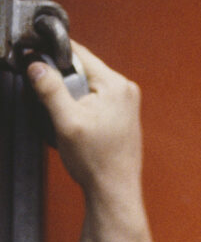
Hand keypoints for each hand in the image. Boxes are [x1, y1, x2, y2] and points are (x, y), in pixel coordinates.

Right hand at [27, 41, 141, 195]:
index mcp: (116, 85)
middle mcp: (125, 89)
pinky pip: (93, 99)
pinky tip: (76, 127)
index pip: (78, 53)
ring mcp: (126, 101)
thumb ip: (50, 89)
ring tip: (65, 121)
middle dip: (61, 82)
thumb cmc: (96, 160)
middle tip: (53, 106)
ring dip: (68, 97)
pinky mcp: (122, 113)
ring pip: (84, 85)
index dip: (52, 55)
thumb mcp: (65, 122)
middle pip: (81, 69)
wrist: (114, 188)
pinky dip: (78, 108)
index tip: (33, 59)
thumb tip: (36, 64)